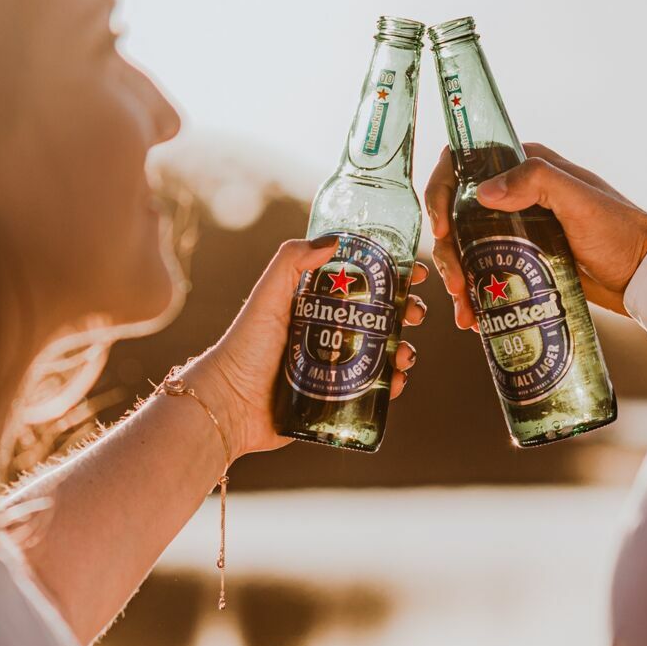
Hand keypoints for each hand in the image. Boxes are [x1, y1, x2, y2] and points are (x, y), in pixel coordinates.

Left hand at [186, 238, 428, 457]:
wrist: (231, 405)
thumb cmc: (244, 348)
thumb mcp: (267, 297)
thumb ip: (291, 262)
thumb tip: (334, 240)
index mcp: (316, 305)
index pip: (362, 284)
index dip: (391, 277)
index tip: (414, 273)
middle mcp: (328, 333)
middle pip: (380, 318)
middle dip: (406, 314)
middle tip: (416, 315)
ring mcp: (335, 367)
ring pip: (382, 353)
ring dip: (403, 350)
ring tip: (405, 354)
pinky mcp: (337, 399)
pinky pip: (373, 390)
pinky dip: (391, 384)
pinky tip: (396, 381)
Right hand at [424, 143, 646, 327]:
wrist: (645, 276)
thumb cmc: (620, 233)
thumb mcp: (580, 201)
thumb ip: (537, 181)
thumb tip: (484, 192)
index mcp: (526, 168)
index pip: (464, 165)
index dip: (442, 193)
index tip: (441, 228)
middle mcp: (516, 194)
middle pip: (458, 214)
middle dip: (448, 249)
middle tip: (456, 283)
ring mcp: (518, 230)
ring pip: (466, 247)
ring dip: (457, 275)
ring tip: (465, 308)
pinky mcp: (522, 261)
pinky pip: (485, 272)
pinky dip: (474, 293)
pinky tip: (474, 316)